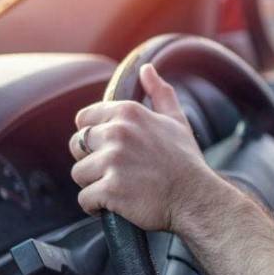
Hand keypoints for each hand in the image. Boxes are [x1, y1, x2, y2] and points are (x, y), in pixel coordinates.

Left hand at [69, 64, 213, 231]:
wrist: (196, 198)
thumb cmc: (185, 162)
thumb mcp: (176, 121)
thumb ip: (159, 92)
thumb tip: (146, 68)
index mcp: (129, 112)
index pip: (84, 119)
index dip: (96, 137)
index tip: (114, 149)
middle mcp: (118, 132)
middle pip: (77, 145)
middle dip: (94, 160)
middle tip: (121, 171)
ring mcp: (113, 161)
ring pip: (79, 173)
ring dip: (95, 184)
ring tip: (122, 188)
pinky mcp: (110, 189)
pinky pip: (85, 199)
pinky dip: (97, 206)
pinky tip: (118, 204)